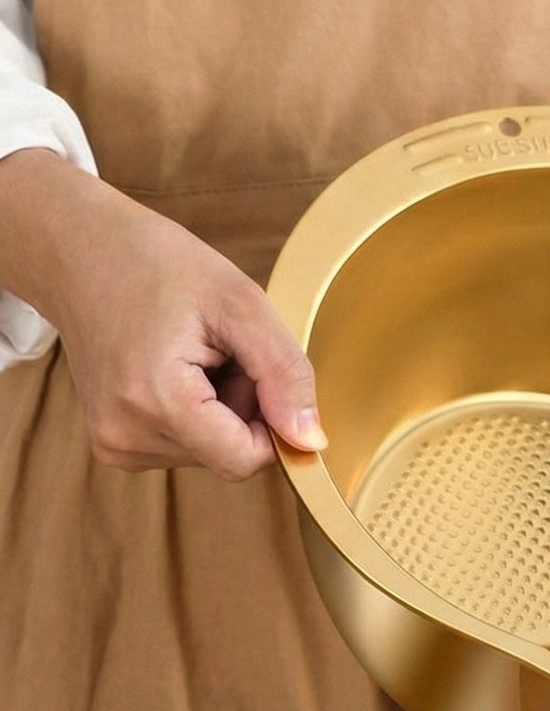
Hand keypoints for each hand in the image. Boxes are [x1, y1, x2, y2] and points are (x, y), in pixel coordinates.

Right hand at [0, 149, 323, 479]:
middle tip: (219, 351)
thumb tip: (310, 442)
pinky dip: (196, 413)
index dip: (270, 422)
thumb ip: (285, 375)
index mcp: (154, 401)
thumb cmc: (157, 264)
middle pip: (230, 456)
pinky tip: (175, 369)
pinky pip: (185, 446)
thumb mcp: (241, 304)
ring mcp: (113, 442)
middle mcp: (125, 435)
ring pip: (210, 453)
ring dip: (221, 410)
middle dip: (243, 410)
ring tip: (193, 355)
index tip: (254, 369)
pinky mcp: (113, 442)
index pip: (246, 461)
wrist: (78, 249)